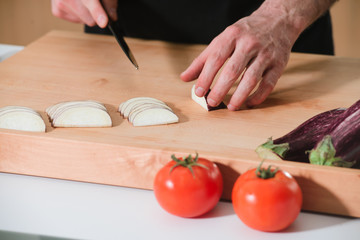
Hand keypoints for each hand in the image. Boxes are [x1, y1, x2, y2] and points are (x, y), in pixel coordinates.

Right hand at [51, 0, 117, 27]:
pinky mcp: (57, 11)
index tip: (104, 22)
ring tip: (83, 1)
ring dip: (87, 13)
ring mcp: (60, 3)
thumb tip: (112, 17)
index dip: (98, 12)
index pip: (90, 1)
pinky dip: (79, 14)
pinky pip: (76, 21)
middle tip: (94, 2)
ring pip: (84, 21)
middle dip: (95, 14)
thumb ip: (109, 3)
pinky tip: (77, 4)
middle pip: (90, 19)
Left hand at [181, 8, 298, 109]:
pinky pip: (268, 83)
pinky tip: (249, 103)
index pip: (216, 58)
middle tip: (212, 102)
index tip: (198, 92)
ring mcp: (265, 54)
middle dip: (220, 89)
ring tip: (231, 107)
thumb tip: (185, 78)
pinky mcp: (279, 63)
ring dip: (240, 96)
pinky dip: (258, 96)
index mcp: (232, 35)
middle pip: (232, 70)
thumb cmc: (246, 33)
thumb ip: (203, 59)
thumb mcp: (223, 39)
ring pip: (251, 79)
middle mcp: (249, 43)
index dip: (205, 77)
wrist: (278, 20)